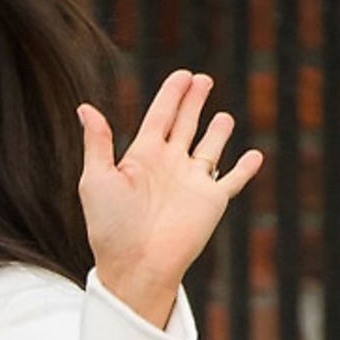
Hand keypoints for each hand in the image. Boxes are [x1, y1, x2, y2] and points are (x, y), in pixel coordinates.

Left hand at [77, 70, 262, 326]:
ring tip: (224, 116)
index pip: (160, 116)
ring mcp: (192, 182)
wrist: (136, 264)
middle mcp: (169, 165)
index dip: (171, 94)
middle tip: (203, 79)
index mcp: (141, 156)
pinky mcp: (212, 201)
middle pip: (185, 124)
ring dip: (218, 132)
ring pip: (209, 148)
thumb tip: (85, 107)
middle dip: (194, 101)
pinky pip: (233, 180)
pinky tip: (255, 155)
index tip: (183, 75)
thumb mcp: (97, 179)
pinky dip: (245, 168)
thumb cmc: (110, 226)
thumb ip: (97, 143)